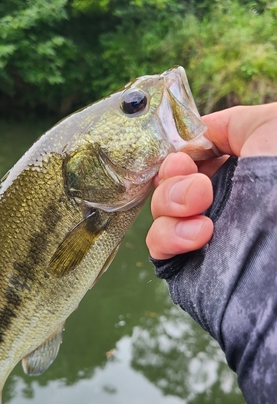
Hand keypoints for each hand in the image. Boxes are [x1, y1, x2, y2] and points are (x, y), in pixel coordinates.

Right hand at [146, 103, 276, 259]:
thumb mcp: (269, 125)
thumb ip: (232, 122)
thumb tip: (201, 135)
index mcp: (233, 169)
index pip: (187, 156)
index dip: (180, 152)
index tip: (187, 155)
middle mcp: (214, 200)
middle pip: (167, 180)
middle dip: (173, 176)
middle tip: (198, 184)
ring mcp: (198, 230)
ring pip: (159, 209)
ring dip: (171, 201)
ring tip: (201, 206)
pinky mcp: (186, 262)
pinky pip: (157, 244)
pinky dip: (169, 236)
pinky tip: (200, 235)